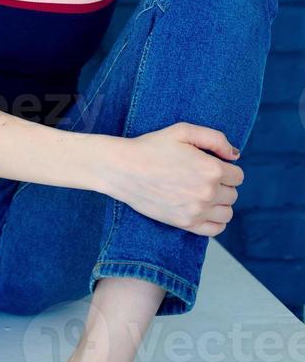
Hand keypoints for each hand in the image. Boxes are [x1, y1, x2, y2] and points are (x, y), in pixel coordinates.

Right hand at [106, 122, 244, 235]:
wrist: (124, 169)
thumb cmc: (152, 147)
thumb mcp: (183, 131)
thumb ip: (215, 138)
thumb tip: (235, 155)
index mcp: (211, 169)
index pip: (238, 175)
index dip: (226, 167)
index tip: (211, 164)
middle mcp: (208, 192)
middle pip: (233, 194)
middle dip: (223, 184)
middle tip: (202, 176)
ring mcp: (197, 210)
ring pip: (227, 212)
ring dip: (220, 203)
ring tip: (202, 192)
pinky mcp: (186, 224)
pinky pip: (216, 229)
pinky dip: (215, 221)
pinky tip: (203, 208)